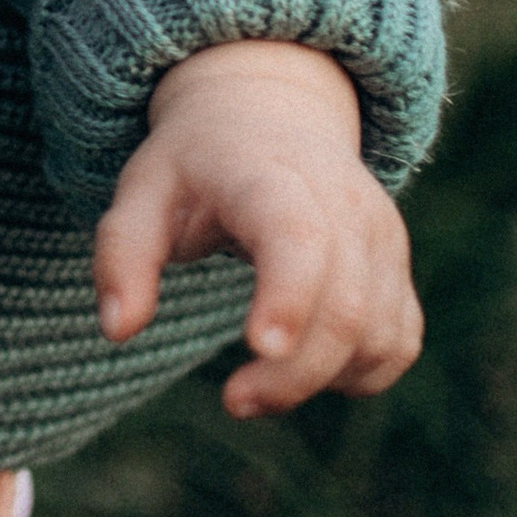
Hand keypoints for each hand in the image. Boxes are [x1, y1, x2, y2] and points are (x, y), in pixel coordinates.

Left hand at [95, 37, 421, 416]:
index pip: (296, 235)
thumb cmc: (196, 165)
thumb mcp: (142, 191)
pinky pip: (398, 341)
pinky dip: (361, 373)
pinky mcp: (396, 268)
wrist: (269, 114)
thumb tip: (117, 330)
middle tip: (235, 402)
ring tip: (256, 390)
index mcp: (268, 178)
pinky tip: (308, 368)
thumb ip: (122, 255)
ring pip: (378, 332)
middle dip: (293, 373)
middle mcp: (341, 204)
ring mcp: (380, 236)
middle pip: (343, 305)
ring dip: (322, 381)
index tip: (257, 347)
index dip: (287, 293)